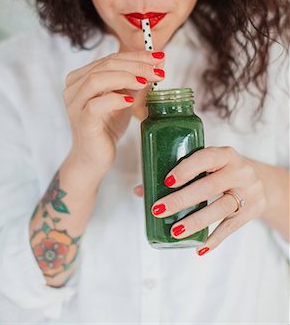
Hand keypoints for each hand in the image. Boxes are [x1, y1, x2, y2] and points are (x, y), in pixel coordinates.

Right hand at [63, 50, 164, 175]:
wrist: (94, 157)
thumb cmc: (107, 126)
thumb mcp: (125, 97)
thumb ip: (137, 79)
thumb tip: (159, 61)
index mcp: (81, 77)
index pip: (110, 58)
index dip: (136, 56)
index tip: (159, 58)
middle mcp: (74, 88)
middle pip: (105, 65)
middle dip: (135, 66)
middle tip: (158, 71)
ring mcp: (76, 105)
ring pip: (96, 80)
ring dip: (125, 77)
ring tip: (146, 82)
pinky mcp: (82, 121)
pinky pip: (96, 105)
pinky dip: (115, 99)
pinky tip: (130, 101)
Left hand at [137, 146, 265, 254]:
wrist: (261, 182)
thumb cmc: (222, 171)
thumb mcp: (208, 165)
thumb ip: (179, 174)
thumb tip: (141, 190)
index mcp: (225, 154)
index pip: (205, 158)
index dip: (186, 169)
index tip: (166, 182)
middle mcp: (240, 171)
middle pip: (209, 187)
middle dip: (181, 200)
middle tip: (158, 210)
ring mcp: (249, 192)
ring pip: (220, 209)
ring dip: (195, 222)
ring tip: (175, 232)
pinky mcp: (252, 211)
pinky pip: (231, 227)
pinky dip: (215, 239)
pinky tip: (199, 248)